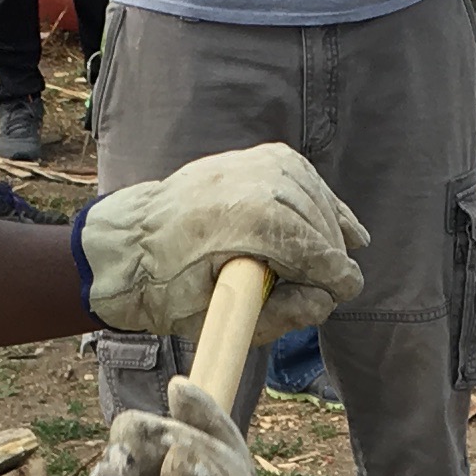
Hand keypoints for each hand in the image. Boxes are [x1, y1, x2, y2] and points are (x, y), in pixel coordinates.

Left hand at [76, 139, 366, 344]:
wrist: (135, 241)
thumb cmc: (171, 287)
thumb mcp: (218, 319)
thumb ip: (281, 314)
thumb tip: (325, 298)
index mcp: (246, 225)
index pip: (316, 252)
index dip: (334, 278)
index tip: (340, 292)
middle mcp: (256, 184)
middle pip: (321, 225)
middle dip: (331, 257)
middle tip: (327, 284)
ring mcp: (259, 164)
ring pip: (319, 200)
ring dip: (329, 229)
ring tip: (329, 256)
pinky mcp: (263, 156)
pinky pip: (308, 180)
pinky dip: (321, 202)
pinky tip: (333, 222)